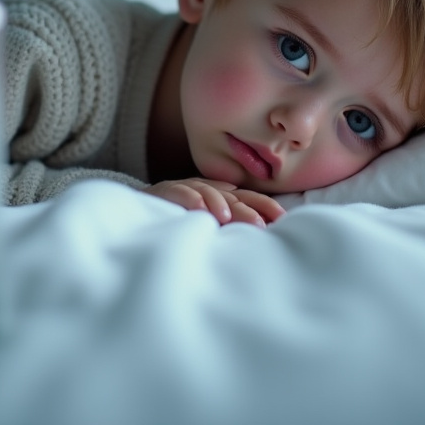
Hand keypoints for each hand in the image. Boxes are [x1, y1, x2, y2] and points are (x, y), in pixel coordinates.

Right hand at [144, 178, 285, 226]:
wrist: (142, 211)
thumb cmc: (182, 221)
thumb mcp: (211, 225)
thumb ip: (231, 228)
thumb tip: (262, 235)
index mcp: (223, 198)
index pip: (248, 199)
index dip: (265, 206)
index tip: (282, 220)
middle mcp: (208, 190)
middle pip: (232, 197)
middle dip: (247, 209)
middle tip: (259, 225)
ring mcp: (187, 188)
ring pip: (207, 192)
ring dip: (218, 203)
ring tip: (227, 217)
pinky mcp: (165, 191)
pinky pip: (179, 192)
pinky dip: (190, 199)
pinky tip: (198, 209)